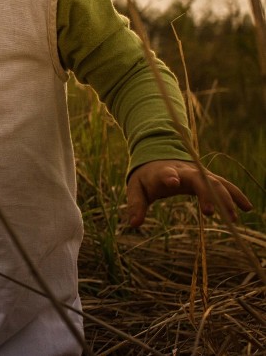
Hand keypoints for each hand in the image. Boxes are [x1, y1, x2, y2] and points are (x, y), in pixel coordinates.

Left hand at [126, 159, 251, 227]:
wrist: (158, 157)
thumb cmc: (146, 177)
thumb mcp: (136, 189)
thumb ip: (135, 205)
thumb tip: (134, 224)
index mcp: (163, 172)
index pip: (166, 172)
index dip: (168, 175)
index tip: (172, 181)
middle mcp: (183, 171)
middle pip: (198, 178)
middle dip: (206, 193)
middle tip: (210, 213)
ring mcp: (198, 173)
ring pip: (215, 181)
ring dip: (225, 198)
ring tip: (233, 219)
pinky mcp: (207, 177)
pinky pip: (224, 184)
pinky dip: (235, 194)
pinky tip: (247, 208)